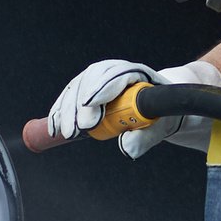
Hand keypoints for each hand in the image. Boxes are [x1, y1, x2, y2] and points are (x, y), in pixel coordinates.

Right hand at [33, 58, 220, 152]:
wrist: (164, 108)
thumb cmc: (166, 114)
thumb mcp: (163, 127)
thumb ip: (147, 137)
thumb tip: (127, 147)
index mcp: (138, 75)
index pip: (117, 74)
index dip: (101, 89)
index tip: (91, 111)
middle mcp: (118, 72)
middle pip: (92, 77)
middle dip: (79, 102)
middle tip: (75, 128)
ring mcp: (102, 80)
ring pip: (78, 85)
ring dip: (66, 107)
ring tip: (63, 130)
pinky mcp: (90, 91)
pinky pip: (71, 95)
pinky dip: (60, 110)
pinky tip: (54, 125)